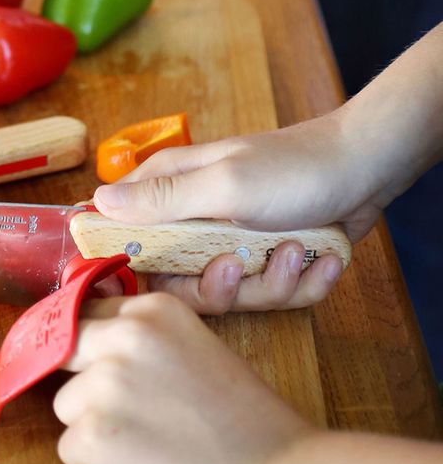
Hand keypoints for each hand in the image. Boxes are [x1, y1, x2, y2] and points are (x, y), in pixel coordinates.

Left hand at [55, 293, 315, 463]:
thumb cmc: (249, 427)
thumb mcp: (197, 352)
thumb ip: (147, 344)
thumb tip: (90, 347)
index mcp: (154, 310)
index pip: (86, 315)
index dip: (91, 348)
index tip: (101, 370)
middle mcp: (125, 335)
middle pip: (64, 352)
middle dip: (86, 383)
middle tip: (129, 415)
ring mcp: (106, 382)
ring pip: (67, 405)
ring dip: (95, 428)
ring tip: (151, 446)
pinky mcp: (95, 432)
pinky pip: (70, 449)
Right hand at [94, 112, 373, 311]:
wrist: (368, 167)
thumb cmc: (294, 167)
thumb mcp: (224, 184)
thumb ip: (162, 199)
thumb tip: (95, 203)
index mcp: (169, 193)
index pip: (120, 236)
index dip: (126, 266)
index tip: (149, 280)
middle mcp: (193, 222)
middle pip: (176, 285)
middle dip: (218, 287)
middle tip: (241, 264)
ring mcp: (229, 245)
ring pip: (229, 296)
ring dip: (271, 282)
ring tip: (296, 249)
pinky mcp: (264, 263)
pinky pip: (269, 296)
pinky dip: (301, 283)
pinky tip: (318, 258)